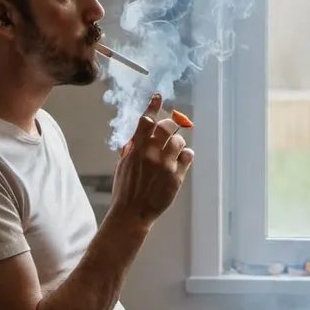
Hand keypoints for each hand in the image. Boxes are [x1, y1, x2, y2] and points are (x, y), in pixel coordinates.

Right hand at [109, 94, 194, 228]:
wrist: (132, 213)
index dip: (153, 106)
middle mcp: (151, 154)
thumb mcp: (122, 166)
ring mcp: (165, 165)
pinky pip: (188, 155)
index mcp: (135, 150)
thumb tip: (136, 137)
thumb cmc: (125, 190)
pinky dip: (186, 154)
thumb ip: (129, 149)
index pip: (145, 121)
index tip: (159, 96)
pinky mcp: (177, 177)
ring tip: (173, 149)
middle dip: (170, 124)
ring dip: (177, 142)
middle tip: (170, 127)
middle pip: (166, 127)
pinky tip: (181, 159)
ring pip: (179, 140)